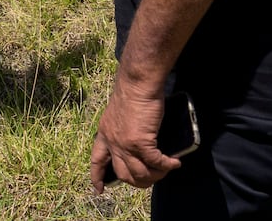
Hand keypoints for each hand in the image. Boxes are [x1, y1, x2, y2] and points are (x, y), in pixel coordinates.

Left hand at [89, 75, 179, 192]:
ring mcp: (125, 145)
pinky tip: (175, 163)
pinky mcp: (140, 142)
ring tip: (165, 170)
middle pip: (122, 174)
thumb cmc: (133, 92)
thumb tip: (138, 142)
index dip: (97, 177)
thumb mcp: (119, 113)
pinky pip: (155, 162)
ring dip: (154, 176)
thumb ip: (123, 129)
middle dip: (137, 182)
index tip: (98, 190)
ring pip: (139, 174)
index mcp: (104, 134)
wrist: (138, 83)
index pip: (96, 161)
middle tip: (150, 179)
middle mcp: (112, 142)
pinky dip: (166, 165)